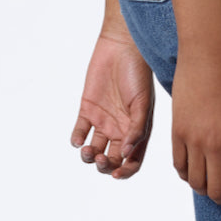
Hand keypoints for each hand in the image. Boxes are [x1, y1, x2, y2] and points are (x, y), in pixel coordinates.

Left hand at [71, 29, 154, 179]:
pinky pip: (79, 131)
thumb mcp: (143, 102)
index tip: (116, 173)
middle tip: (100, 159)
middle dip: (105, 166)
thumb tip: (127, 154)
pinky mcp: (87, 110)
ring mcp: (103, 120)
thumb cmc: (138, 73)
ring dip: (89, 157)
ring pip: (94, 149)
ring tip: (88, 151)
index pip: (132, 161)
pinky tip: (79, 139)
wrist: (121, 47)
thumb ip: (137, 129)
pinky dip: (77, 139)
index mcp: (137, 130)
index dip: (125, 172)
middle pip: (111, 159)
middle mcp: (120, 129)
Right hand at [171, 46, 220, 205]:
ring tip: (207, 186)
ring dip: (202, 189)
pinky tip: (192, 172)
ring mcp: (195, 140)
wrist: (209, 57)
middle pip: (215, 190)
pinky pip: (179, 165)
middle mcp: (217, 145)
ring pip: (196, 182)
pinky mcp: (177, 132)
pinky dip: (186, 174)